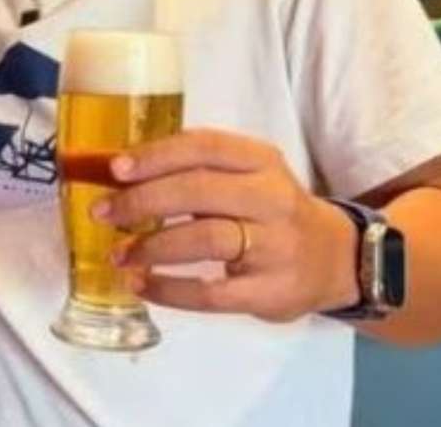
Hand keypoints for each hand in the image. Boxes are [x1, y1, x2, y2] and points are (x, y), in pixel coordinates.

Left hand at [93, 129, 359, 322]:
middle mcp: (272, 198)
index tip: (116, 168)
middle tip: (104, 212)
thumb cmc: (270, 209)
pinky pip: (212, 294)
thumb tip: (120, 173)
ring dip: (151, 246)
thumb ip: (196, 170)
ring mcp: (276, 247)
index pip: (204, 147)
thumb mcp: (247, 174)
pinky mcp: (271, 292)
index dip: (157, 155)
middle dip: (142, 201)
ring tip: (118, 253)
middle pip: (199, 192)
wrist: (336, 259)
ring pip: (205, 239)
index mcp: (261, 161)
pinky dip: (169, 290)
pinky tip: (141, 284)